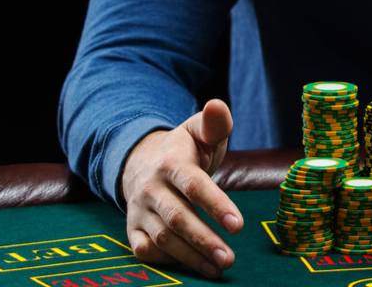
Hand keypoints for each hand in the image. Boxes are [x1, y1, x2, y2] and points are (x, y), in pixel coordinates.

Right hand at [120, 98, 243, 279]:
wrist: (142, 161)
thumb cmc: (184, 149)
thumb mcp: (199, 131)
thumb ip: (214, 122)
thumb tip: (217, 105)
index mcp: (170, 163)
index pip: (194, 185)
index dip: (215, 205)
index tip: (238, 225)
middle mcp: (152, 188)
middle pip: (177, 217)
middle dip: (203, 240)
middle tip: (229, 258)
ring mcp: (140, 210)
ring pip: (162, 238)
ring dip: (190, 256)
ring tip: (219, 267)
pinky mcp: (133, 228)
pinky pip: (143, 249)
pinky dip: (163, 260)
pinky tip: (189, 266)